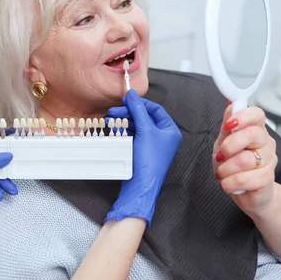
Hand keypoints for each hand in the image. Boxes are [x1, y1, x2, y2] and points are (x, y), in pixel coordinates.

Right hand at [105, 90, 181, 227]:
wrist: (140, 184)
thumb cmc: (149, 160)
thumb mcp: (145, 130)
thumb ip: (138, 110)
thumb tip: (131, 95)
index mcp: (170, 130)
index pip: (155, 109)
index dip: (140, 103)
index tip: (126, 100)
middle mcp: (163, 137)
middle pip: (144, 117)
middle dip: (129, 113)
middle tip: (114, 110)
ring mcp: (152, 144)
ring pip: (137, 126)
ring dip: (124, 121)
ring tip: (111, 119)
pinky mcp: (141, 150)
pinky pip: (133, 135)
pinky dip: (124, 130)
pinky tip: (115, 128)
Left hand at [213, 105, 277, 215]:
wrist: (246, 193)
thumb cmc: (234, 167)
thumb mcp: (224, 143)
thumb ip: (227, 126)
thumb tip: (231, 105)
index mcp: (256, 130)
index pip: (257, 114)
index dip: (243, 117)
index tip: (228, 125)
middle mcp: (266, 143)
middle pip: (253, 134)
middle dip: (229, 146)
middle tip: (220, 156)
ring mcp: (269, 162)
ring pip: (245, 160)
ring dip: (226, 169)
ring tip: (223, 173)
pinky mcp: (267, 180)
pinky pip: (245, 179)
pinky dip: (230, 183)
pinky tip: (228, 184)